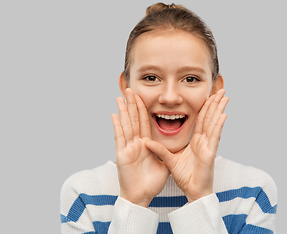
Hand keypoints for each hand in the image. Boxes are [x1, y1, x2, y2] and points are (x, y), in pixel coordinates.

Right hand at [111, 88, 169, 206]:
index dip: (143, 109)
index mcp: (146, 145)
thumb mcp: (163, 164)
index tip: (142, 96)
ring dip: (123, 111)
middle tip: (129, 89)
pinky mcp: (122, 155)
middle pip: (134, 120)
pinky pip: (120, 138)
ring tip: (121, 96)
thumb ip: (164, 152)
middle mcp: (136, 144)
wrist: (141, 197)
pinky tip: (114, 114)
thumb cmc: (151, 183)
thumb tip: (171, 144)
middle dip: (132, 104)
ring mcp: (128, 148)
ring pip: (126, 125)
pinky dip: (117, 126)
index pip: (144, 123)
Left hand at [145, 89, 228, 202]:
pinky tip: (223, 114)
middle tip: (220, 89)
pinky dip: (219, 125)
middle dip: (215, 103)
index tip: (208, 95)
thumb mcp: (169, 160)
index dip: (204, 107)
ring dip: (219, 109)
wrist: (193, 192)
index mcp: (196, 141)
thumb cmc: (185, 177)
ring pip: (214, 123)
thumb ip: (160, 150)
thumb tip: (146, 141)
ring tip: (224, 96)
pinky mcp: (209, 153)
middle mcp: (204, 141)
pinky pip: (214, 137)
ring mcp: (208, 146)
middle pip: (210, 118)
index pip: (200, 120)